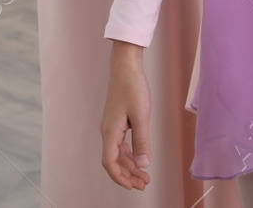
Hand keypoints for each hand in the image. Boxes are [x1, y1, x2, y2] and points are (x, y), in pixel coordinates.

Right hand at [100, 42, 151, 188]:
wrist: (125, 66)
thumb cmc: (133, 87)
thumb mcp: (141, 115)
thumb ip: (142, 140)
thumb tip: (143, 164)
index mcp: (110, 132)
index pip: (110, 162)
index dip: (120, 177)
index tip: (133, 186)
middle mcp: (107, 131)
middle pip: (114, 161)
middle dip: (128, 175)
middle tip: (144, 184)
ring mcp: (111, 126)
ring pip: (118, 153)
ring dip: (130, 166)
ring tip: (144, 176)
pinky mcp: (117, 121)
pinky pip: (120, 144)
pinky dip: (129, 154)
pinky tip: (139, 158)